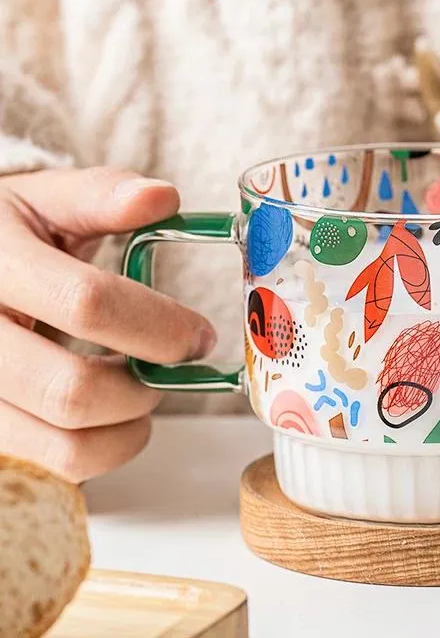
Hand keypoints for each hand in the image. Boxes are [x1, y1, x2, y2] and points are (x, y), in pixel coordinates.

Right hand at [0, 167, 215, 480]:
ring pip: (64, 448)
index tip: (199, 335)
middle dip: (146, 386)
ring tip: (139, 387)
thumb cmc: (12, 235)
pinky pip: (55, 466)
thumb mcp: (46, 200)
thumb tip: (163, 197)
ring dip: (128, 426)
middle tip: (174, 365)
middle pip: (72, 391)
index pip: (86, 303)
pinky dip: (102, 448)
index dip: (159, 325)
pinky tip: (108, 410)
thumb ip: (103, 194)